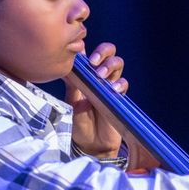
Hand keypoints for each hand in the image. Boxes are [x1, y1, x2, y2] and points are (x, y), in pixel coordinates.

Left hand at [67, 41, 127, 157]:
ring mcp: (110, 85)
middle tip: (94, 61)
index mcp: (85, 74)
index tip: (81, 47)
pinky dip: (119, 83)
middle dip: (103, 51)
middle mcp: (99, 76)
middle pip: (108, 52)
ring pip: (117, 63)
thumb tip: (65, 65)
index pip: (89, 53)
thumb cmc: (79, 122)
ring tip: (101, 76)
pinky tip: (113, 89)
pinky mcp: (119, 96)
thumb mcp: (71, 101)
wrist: (91, 143)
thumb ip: (72, 83)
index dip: (87, 46)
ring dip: (110, 65)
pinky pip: (123, 83)